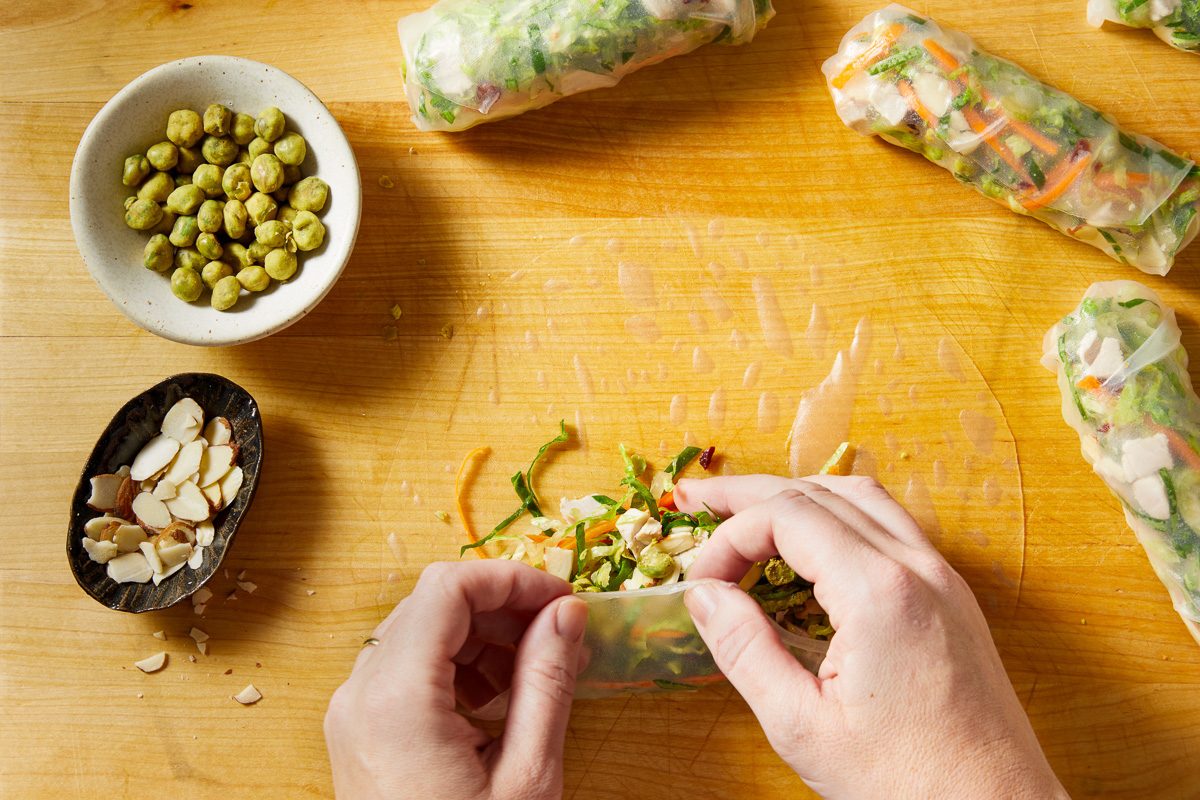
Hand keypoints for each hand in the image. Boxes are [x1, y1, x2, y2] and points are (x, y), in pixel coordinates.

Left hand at [324, 560, 587, 799]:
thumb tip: (567, 613)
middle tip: (561, 634)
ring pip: (421, 631)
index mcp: (395, 699)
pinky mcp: (358, 731)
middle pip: (433, 604)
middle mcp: (359, 694)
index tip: (562, 599)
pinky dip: (457, 665)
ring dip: (483, 636)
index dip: (512, 578)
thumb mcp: (526, 778)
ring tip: (538, 672)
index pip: (449, 588)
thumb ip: (547, 683)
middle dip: (503, 607)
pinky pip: (407, 668)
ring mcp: (352, 713)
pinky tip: (499, 698)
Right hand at [675, 475, 1067, 799]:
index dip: (729, 539)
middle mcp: (917, 568)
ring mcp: (942, 578)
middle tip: (695, 499)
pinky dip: (838, 515)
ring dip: (797, 494)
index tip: (701, 584)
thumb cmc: (907, 784)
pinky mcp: (952, 598)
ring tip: (747, 508)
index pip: (786, 516)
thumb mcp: (802, 727)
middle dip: (749, 493)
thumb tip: (703, 596)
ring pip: (860, 497)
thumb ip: (745, 650)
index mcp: (880, 591)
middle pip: (819, 491)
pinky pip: (890, 524)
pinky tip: (811, 541)